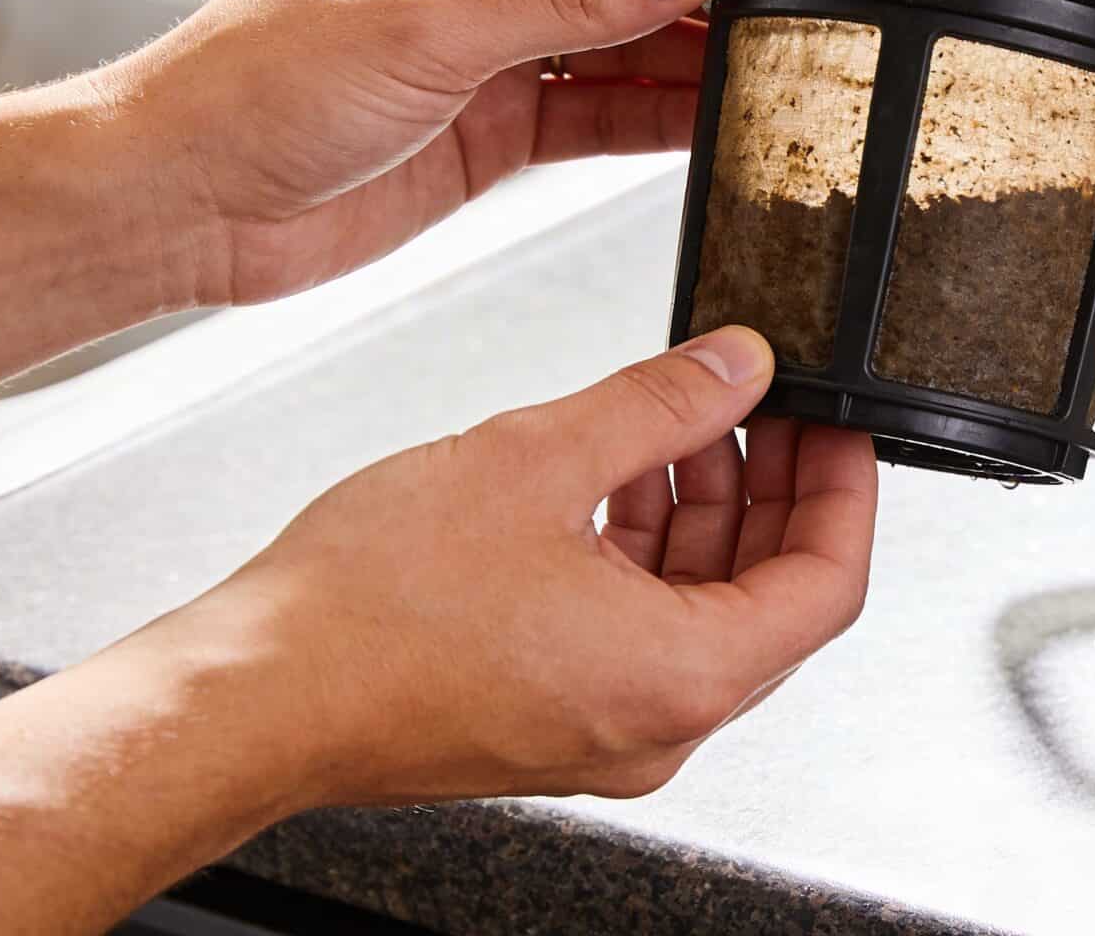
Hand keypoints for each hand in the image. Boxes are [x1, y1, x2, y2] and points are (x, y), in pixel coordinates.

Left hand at [108, 0, 740, 306]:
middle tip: (772, 35)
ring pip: (613, 41)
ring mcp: (483, 43)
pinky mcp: (488, 120)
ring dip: (679, 65)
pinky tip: (704, 130)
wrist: (179, 202)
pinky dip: (647, 120)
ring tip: (757, 87)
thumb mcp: (425, 29)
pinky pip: (592, 108)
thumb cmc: (248, 89)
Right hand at [152, 326, 878, 804]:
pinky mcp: (552, 719)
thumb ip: (660, 403)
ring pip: (701, 610)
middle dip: (772, 489)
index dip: (846, 488)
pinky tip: (613, 473)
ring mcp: (604, 731)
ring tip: (681, 418)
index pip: (829, 583)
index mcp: (681, 676)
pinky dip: (643, 553)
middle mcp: (657, 724)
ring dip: (702, 512)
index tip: (837, 423)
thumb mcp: (537, 458)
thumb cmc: (365, 612)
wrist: (248, 696)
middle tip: (765, 403)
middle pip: (771, 598)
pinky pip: (638, 630)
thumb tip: (738, 365)